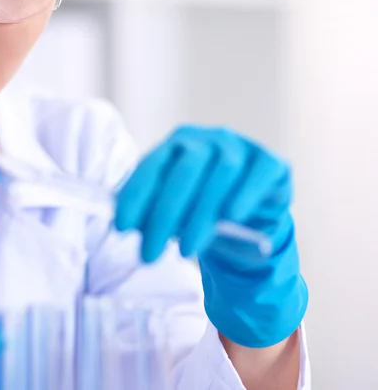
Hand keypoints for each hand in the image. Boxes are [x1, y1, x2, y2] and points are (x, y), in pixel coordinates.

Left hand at [114, 125, 307, 347]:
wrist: (252, 214)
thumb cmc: (204, 210)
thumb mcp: (176, 212)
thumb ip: (154, 213)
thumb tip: (127, 226)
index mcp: (176, 145)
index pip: (151, 166)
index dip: (135, 197)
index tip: (122, 228)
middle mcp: (206, 139)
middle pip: (183, 172)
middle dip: (164, 216)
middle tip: (149, 254)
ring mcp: (240, 147)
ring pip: (220, 174)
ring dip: (200, 216)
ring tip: (185, 250)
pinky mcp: (270, 162)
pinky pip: (257, 175)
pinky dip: (244, 195)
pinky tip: (231, 216)